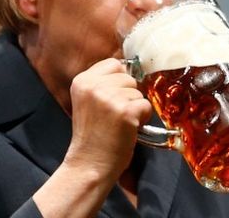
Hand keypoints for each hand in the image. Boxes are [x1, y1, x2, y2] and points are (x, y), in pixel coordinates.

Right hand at [63, 58, 152, 180]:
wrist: (89, 164)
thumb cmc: (92, 136)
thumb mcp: (88, 101)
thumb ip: (102, 84)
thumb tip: (130, 69)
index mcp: (82, 80)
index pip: (113, 64)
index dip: (119, 81)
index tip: (112, 99)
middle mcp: (94, 86)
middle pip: (128, 77)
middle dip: (128, 95)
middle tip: (114, 116)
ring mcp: (109, 98)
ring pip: (138, 92)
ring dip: (135, 108)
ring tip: (119, 124)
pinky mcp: (125, 111)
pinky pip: (146, 106)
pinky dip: (143, 118)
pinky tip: (128, 129)